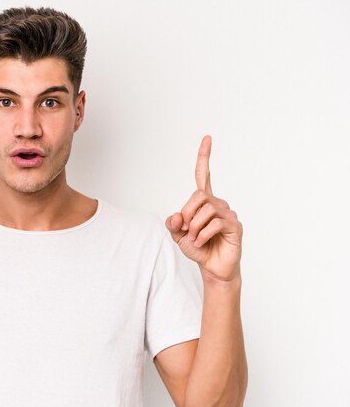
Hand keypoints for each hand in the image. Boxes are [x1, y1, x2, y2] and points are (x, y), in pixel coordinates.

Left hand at [165, 136, 242, 282]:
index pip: (204, 175)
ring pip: (206, 210)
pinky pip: (215, 223)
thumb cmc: (198, 249)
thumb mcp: (178, 236)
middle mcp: (217, 204)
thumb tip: (176, 216)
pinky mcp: (235, 226)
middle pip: (198, 196)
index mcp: (204, 202)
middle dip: (187, 214)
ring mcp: (228, 214)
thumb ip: (173, 224)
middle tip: (186, 230)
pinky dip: (203, 234)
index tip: (207, 138)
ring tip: (195, 239)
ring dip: (194, 227)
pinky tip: (202, 242)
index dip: (204, 157)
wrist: (212, 268)